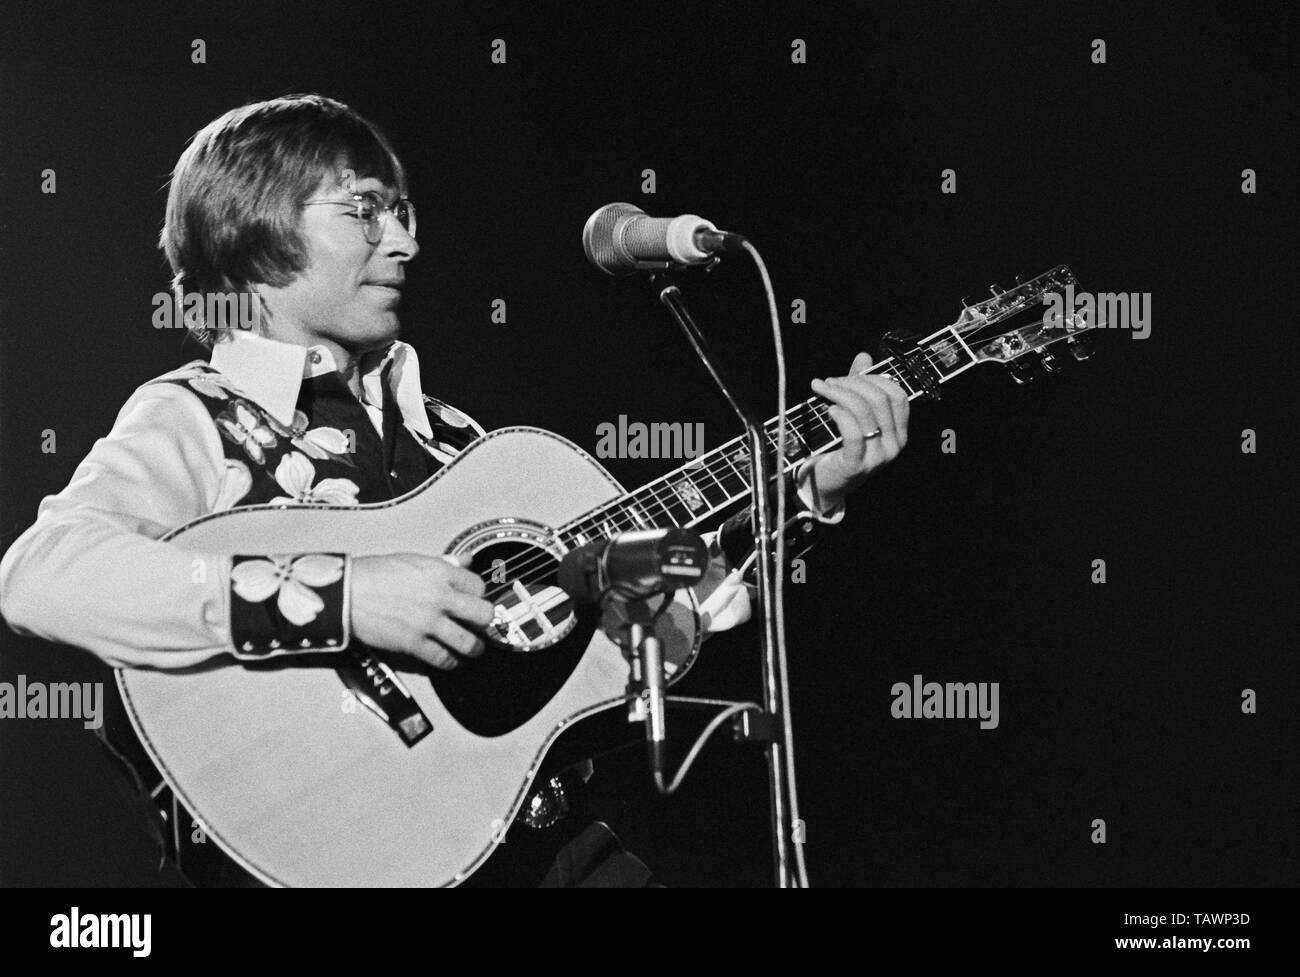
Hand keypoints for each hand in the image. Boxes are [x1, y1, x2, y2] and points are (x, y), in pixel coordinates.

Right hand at [349, 553, 494, 668]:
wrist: (346, 593)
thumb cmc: (374, 574)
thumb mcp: (413, 560)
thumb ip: (444, 563)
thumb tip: (465, 560)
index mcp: (440, 572)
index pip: (479, 586)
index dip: (479, 595)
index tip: (474, 601)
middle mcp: (439, 597)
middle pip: (484, 614)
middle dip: (485, 621)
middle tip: (480, 625)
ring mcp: (428, 622)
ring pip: (469, 642)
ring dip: (474, 648)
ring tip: (472, 648)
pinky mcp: (414, 643)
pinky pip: (444, 659)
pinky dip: (450, 662)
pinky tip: (450, 660)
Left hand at [806, 351, 909, 510]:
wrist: (825, 486)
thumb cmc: (840, 449)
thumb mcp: (853, 416)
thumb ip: (860, 387)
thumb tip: (864, 357)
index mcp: (899, 432)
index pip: (897, 395)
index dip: (873, 379)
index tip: (848, 376)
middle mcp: (894, 445)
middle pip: (880, 399)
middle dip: (852, 383)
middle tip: (829, 382)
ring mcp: (878, 457)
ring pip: (865, 411)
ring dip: (839, 393)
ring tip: (822, 390)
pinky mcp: (857, 465)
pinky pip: (853, 433)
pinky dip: (840, 415)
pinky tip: (829, 409)